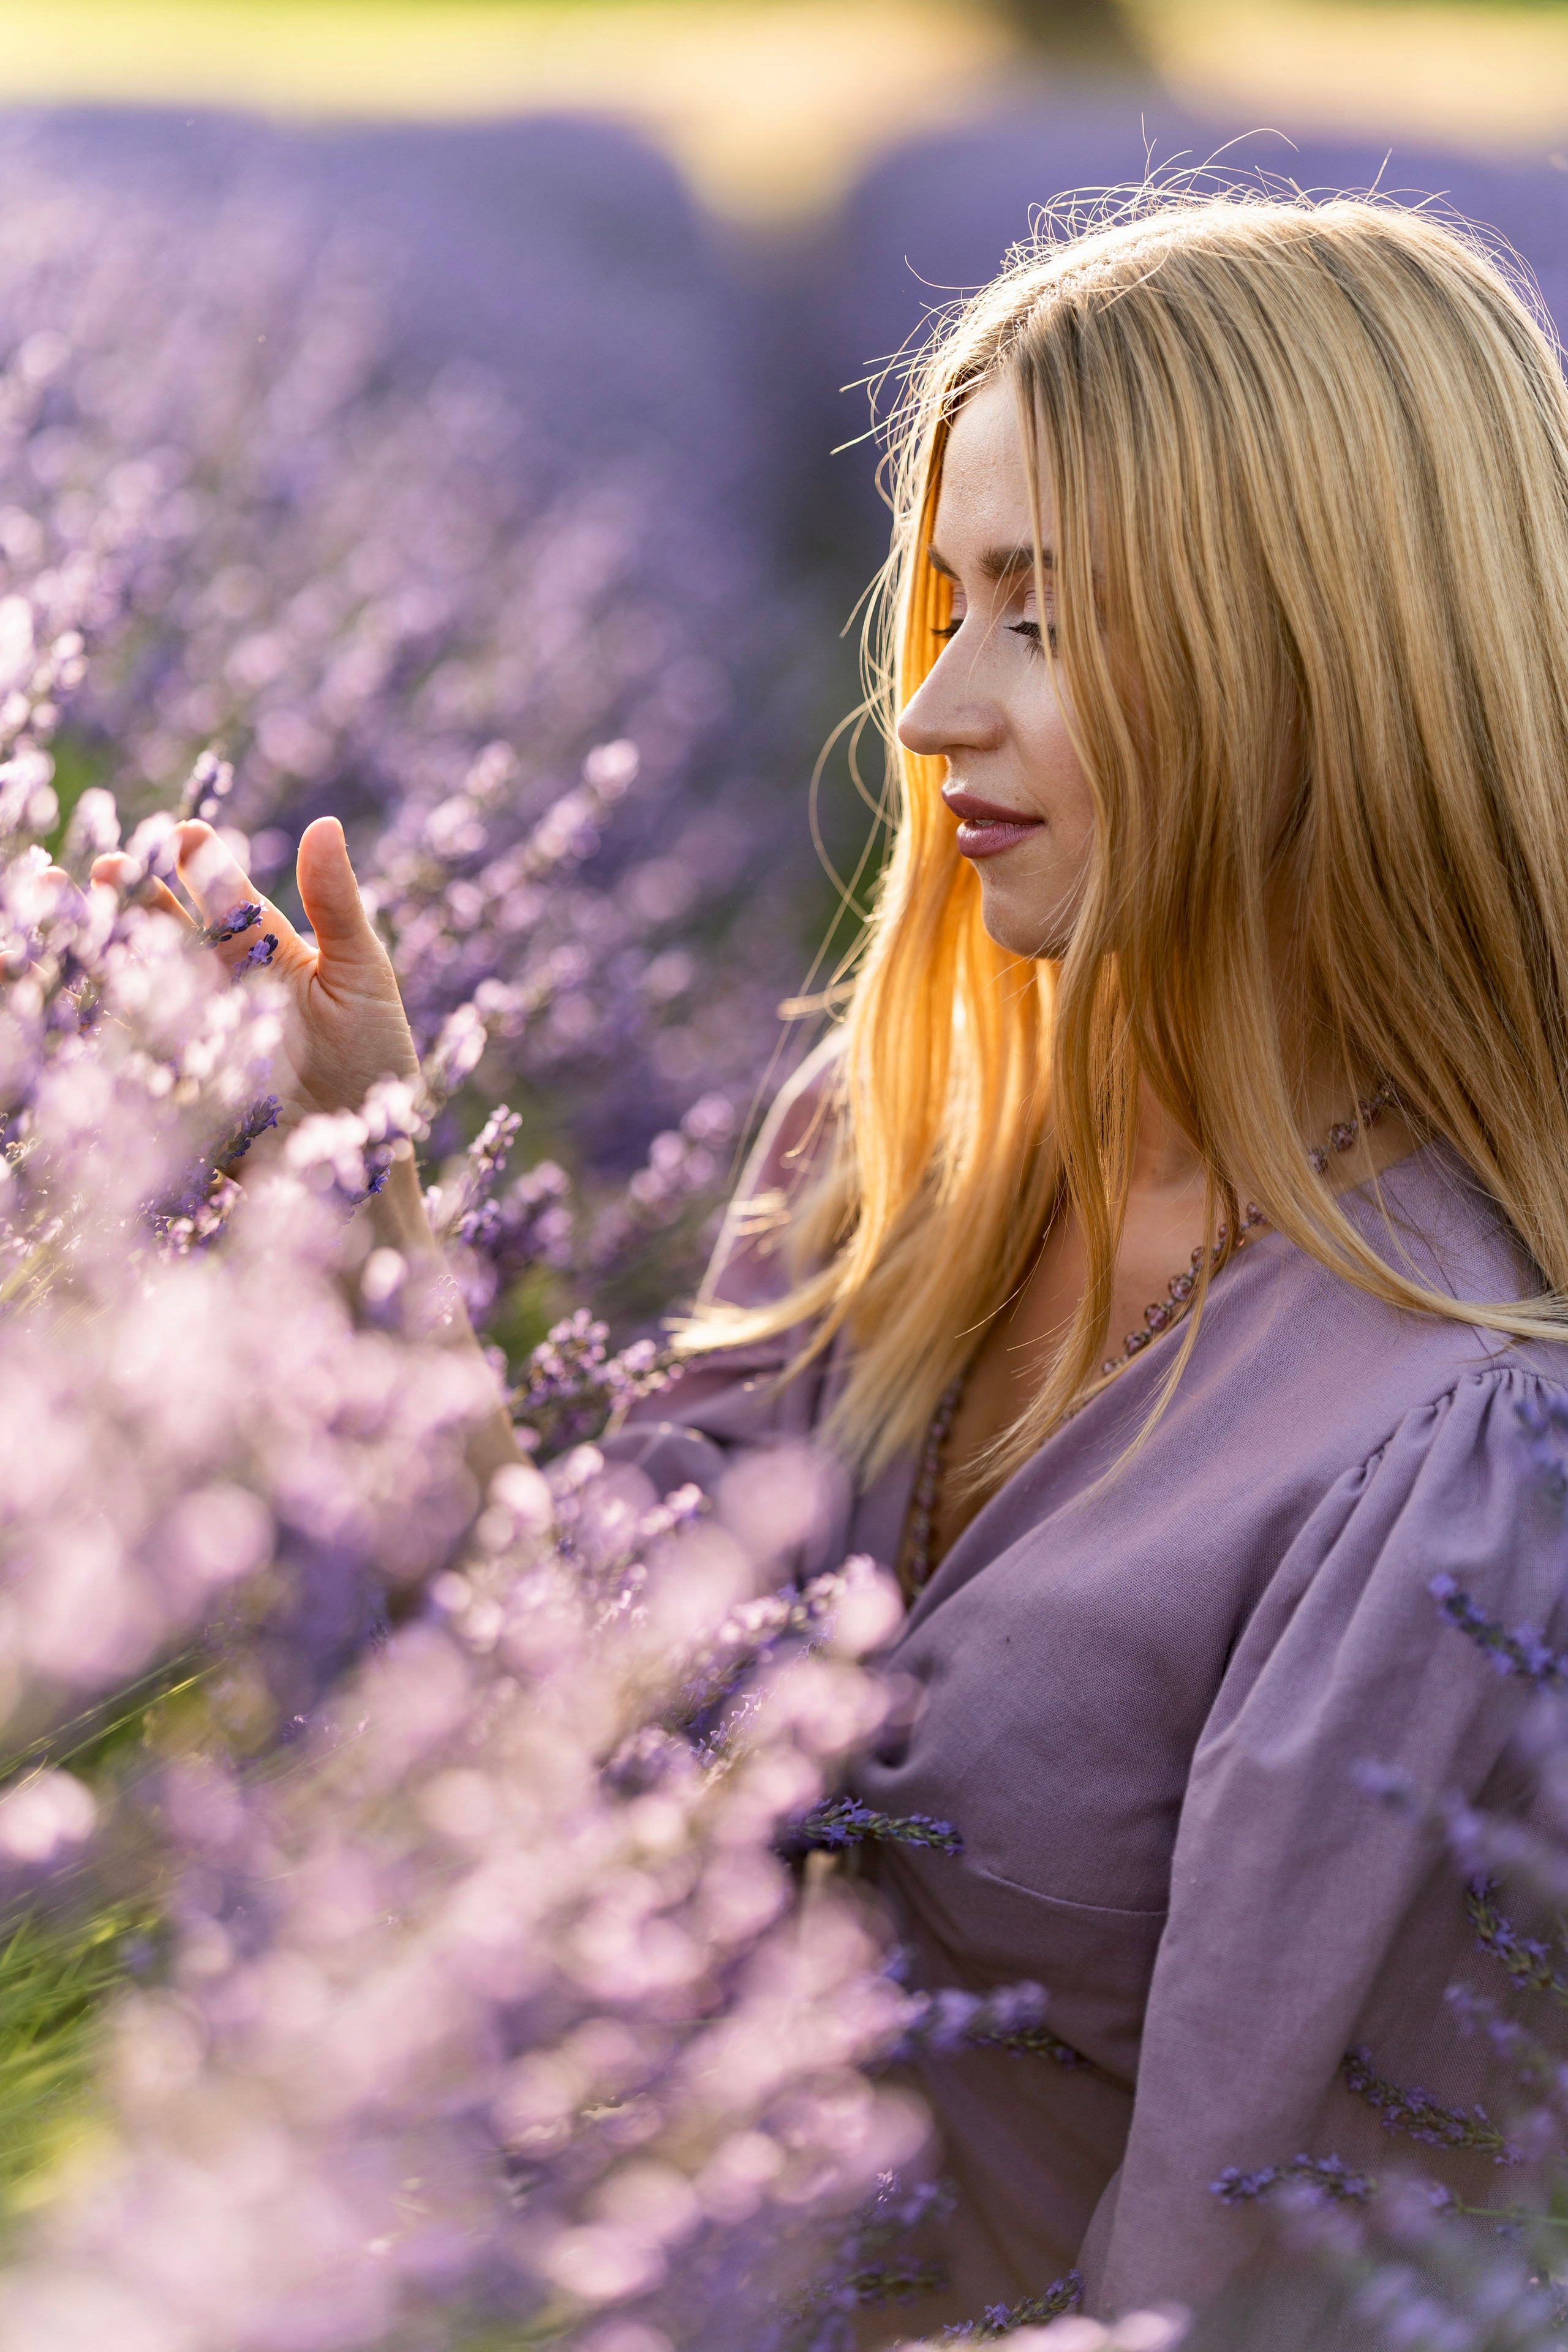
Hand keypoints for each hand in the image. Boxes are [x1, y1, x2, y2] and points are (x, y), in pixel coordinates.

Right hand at [93, 816, 418, 1125]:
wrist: (363, 1154)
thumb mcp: (361, 977)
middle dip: (136, 895)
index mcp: (261, 946)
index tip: (185, 835)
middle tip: (114, 866)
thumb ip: (337, 906)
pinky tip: (79, 985)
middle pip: (167, 927)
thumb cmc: (373, 1059)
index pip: (223, 896)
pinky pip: (129, 1047)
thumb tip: (324, 824)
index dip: (200, 864)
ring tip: (65, 902)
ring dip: (104, 944)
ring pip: (137, 976)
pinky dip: (102, 1018)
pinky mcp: (176, 1081)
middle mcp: (217, 981)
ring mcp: (192, 1029)